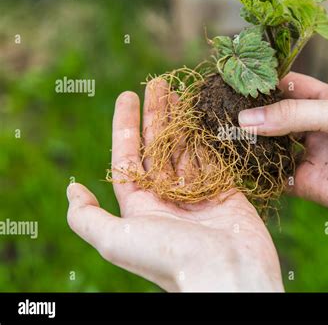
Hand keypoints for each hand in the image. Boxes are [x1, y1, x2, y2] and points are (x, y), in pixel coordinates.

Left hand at [67, 81, 282, 291]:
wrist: (227, 274)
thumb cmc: (170, 257)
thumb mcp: (116, 240)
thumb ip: (87, 217)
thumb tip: (71, 190)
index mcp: (142, 206)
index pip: (128, 157)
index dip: (125, 126)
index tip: (127, 95)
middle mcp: (168, 198)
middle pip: (158, 146)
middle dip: (156, 114)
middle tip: (158, 82)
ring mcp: (198, 193)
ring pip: (186, 148)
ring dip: (181, 119)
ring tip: (180, 91)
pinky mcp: (225, 191)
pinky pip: (213, 157)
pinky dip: (208, 136)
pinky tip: (206, 115)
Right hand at [238, 72, 327, 267]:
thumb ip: (293, 114)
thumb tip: (245, 118)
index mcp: (325, 100)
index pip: (287, 85)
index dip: (262, 83)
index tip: (233, 83)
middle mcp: (314, 126)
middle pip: (274, 116)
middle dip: (251, 115)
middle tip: (220, 112)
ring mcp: (308, 154)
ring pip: (271, 146)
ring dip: (252, 143)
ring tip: (224, 136)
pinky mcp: (305, 183)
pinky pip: (276, 175)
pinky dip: (260, 172)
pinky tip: (242, 165)